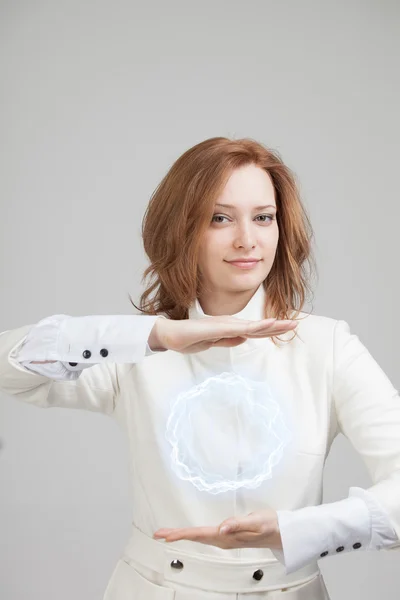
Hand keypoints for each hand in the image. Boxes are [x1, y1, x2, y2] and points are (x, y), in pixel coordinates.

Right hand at [149, 315, 296, 353]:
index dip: (271, 330)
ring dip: (272, 325)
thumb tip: (244, 339)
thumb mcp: (212, 342)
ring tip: (289, 324)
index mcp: (230, 329)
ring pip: (254, 326)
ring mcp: (225, 325)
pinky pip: (241, 327)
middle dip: (278, 326)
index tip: (287, 328)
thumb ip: (227, 340)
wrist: (169, 334)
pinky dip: (256, 327)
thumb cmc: (187, 338)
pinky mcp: (219, 326)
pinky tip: (268, 325)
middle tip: (296, 324)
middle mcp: (230, 324)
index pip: (255, 331)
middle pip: (259, 327)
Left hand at [153, 508, 282, 549]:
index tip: (165, 535)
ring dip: (183, 535)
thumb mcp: (256, 522)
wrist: (281, 532)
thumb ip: (238, 525)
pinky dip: (194, 534)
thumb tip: (220, 528)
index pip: (198, 534)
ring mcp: (225, 538)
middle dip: (176, 535)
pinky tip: (190, 533)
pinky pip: (205, 535)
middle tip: (158, 533)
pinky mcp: (228, 535)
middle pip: (195, 537)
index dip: (181, 534)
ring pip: (199, 537)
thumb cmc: (269, 525)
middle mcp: (223, 539)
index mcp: (227, 537)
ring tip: (168, 533)